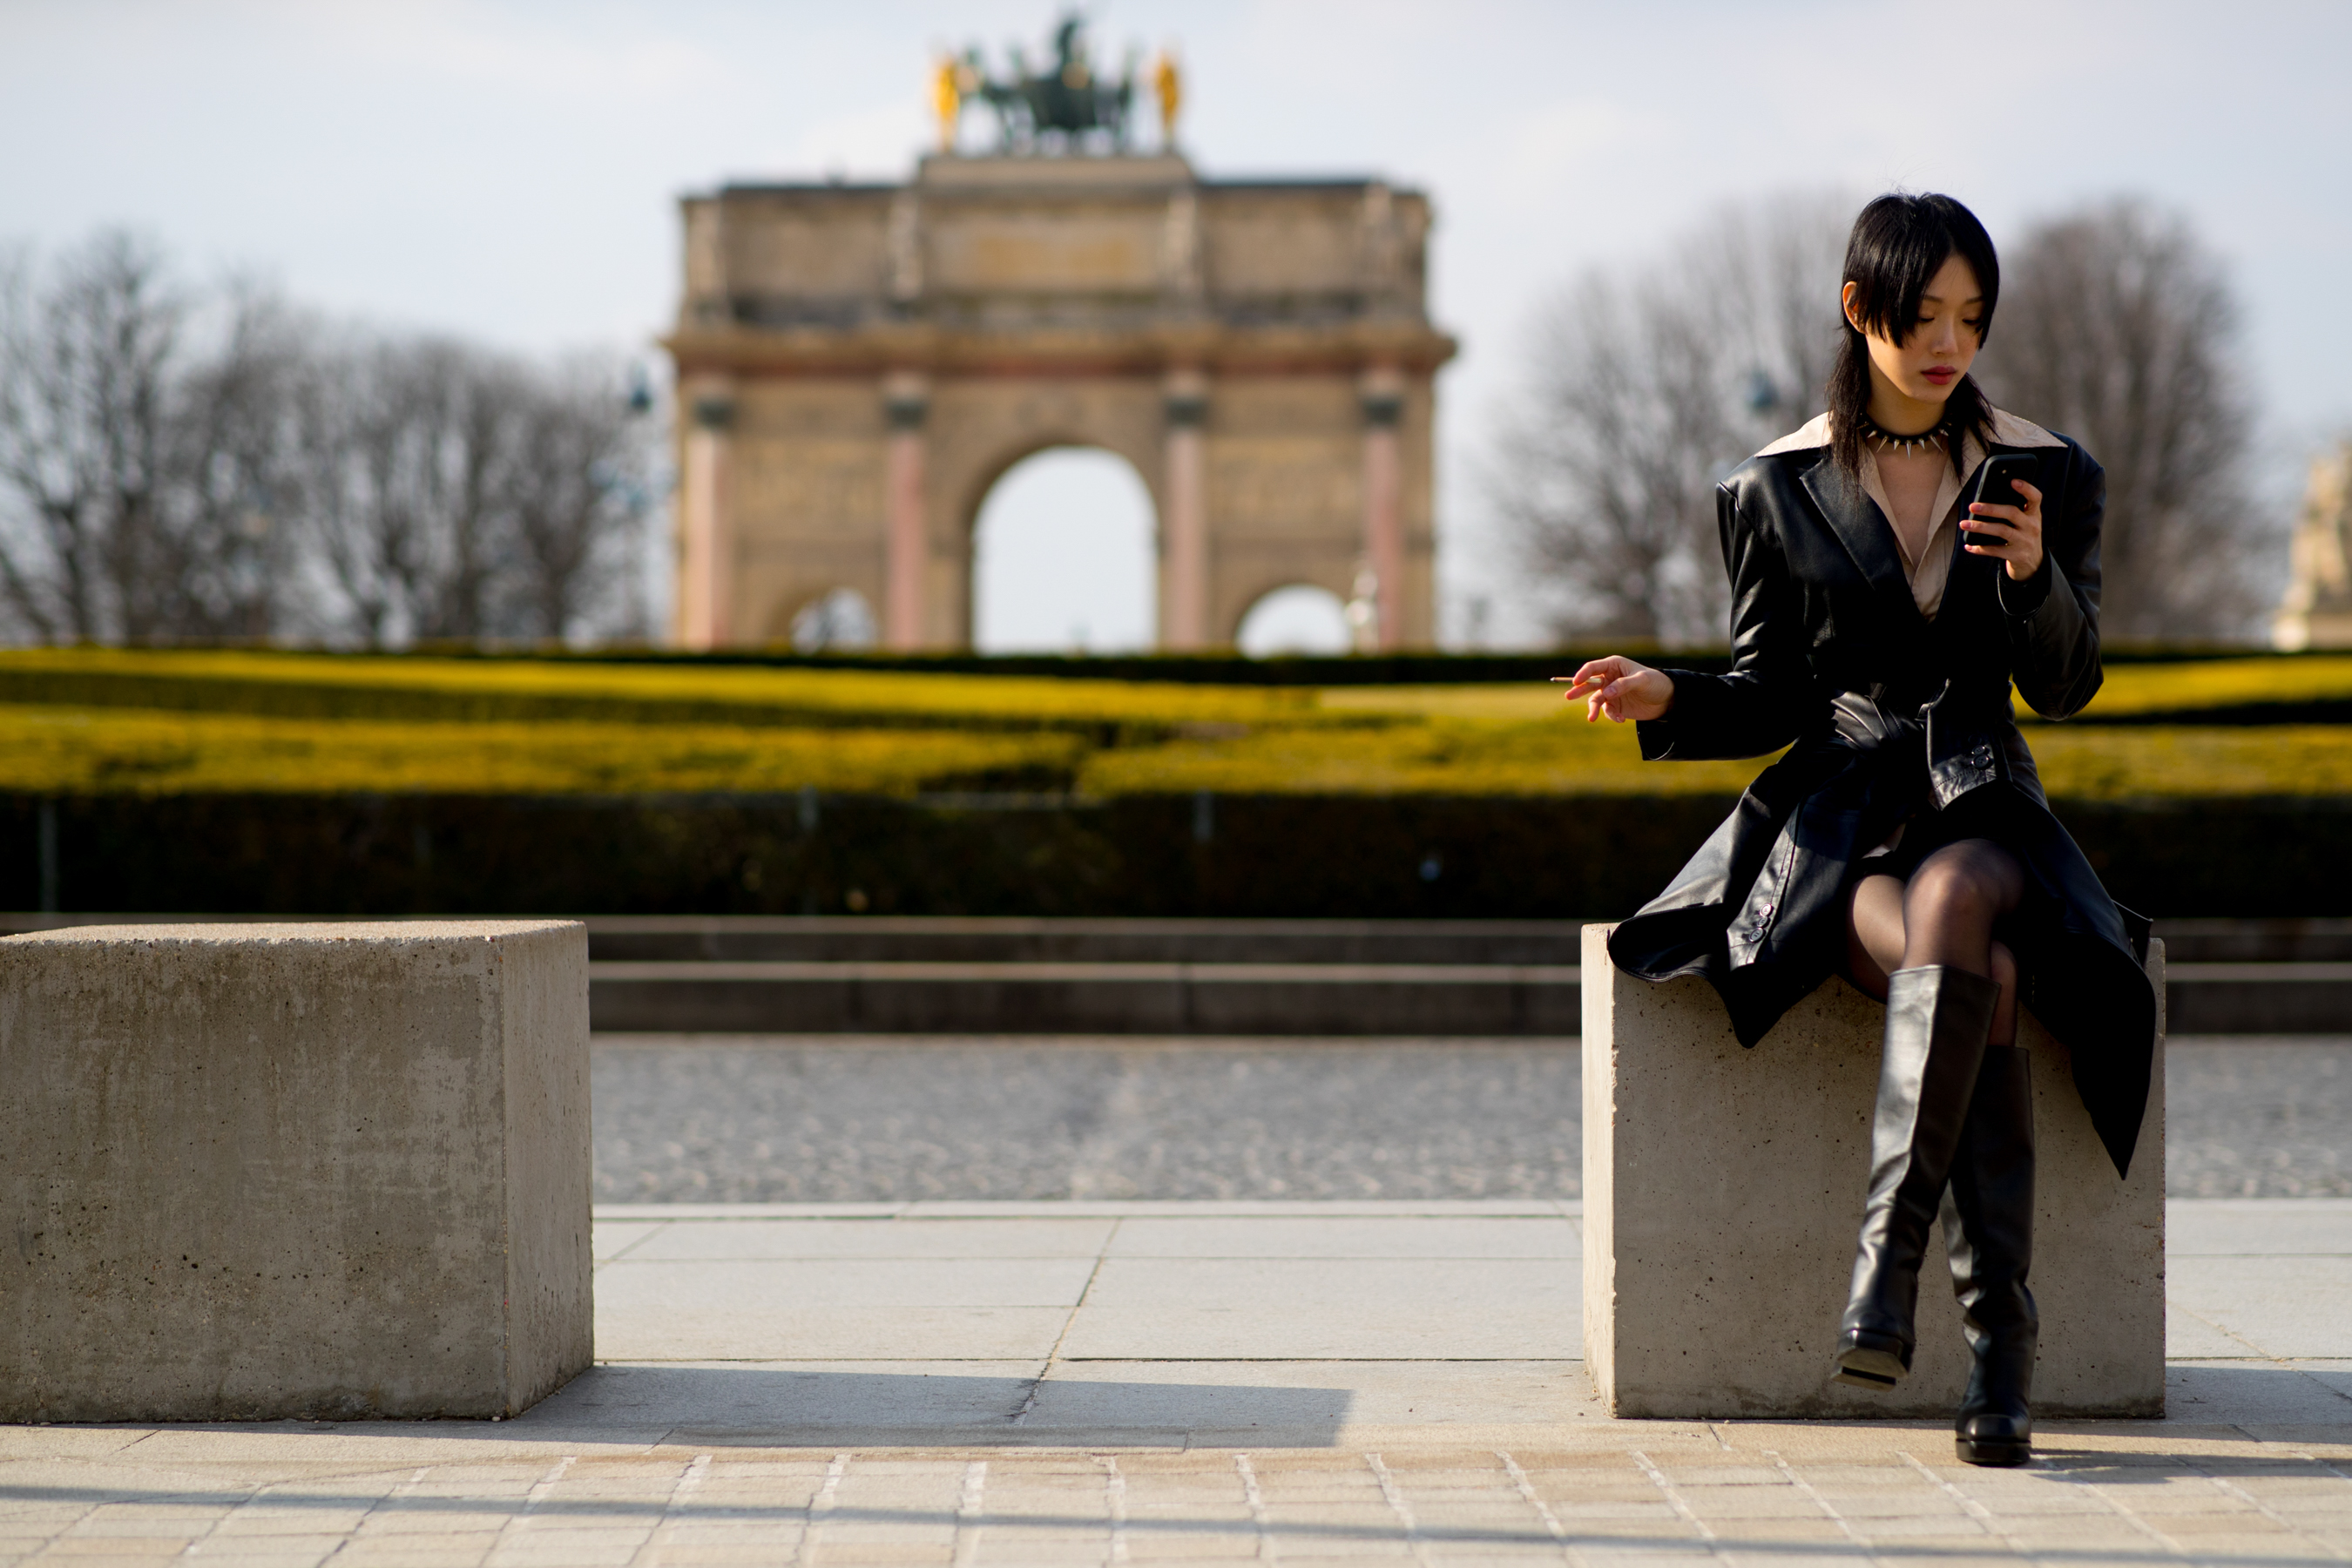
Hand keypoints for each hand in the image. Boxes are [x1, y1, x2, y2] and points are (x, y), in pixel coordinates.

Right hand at [1553, 656, 1674, 723]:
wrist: (1666, 699)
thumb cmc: (1655, 682)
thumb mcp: (1641, 681)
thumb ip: (1623, 685)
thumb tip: (1605, 693)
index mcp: (1613, 665)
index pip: (1593, 668)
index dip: (1583, 674)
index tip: (1576, 682)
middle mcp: (1608, 678)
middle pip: (1588, 683)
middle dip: (1578, 690)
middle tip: (1568, 696)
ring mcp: (1610, 692)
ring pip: (1595, 700)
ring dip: (1593, 709)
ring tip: (1591, 718)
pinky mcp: (1615, 705)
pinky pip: (1607, 711)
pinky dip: (1612, 716)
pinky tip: (1622, 719)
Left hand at [1965, 478, 2045, 580]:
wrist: (2033, 561)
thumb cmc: (2023, 534)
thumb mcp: (2025, 521)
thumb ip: (2013, 510)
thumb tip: (1985, 500)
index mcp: (2034, 514)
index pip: (2035, 497)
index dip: (2026, 488)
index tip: (2012, 481)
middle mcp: (2032, 526)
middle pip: (2011, 513)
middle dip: (1990, 508)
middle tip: (1972, 506)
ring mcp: (2024, 541)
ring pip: (2002, 531)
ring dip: (1980, 527)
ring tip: (1964, 524)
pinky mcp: (2017, 555)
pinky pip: (1995, 550)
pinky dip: (1980, 548)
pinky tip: (1969, 545)